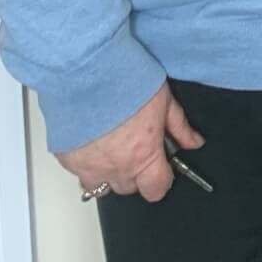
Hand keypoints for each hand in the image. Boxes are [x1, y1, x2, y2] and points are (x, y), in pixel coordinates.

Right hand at [57, 84, 202, 203]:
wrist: (88, 71)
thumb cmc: (127, 81)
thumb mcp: (164, 101)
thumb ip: (179, 127)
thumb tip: (194, 142)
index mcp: (143, 157)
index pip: (156, 190)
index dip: (162, 180)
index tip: (162, 168)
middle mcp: (116, 168)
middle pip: (129, 188)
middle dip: (136, 174)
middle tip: (136, 149)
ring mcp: (88, 167)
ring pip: (101, 186)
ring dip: (109, 173)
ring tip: (113, 148)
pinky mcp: (67, 159)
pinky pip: (79, 172)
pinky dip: (88, 162)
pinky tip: (93, 140)